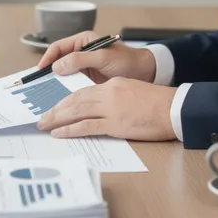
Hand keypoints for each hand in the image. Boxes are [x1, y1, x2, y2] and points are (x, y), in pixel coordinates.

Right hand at [36, 30, 156, 84]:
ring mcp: (83, 67)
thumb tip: (58, 65)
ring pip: (63, 75)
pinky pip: (72, 84)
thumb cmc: (128, 61)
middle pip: (58, 62)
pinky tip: (61, 99)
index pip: (58, 47)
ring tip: (46, 93)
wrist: (145, 74)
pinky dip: (65, 91)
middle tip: (38, 84)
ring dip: (55, 83)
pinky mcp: (87, 80)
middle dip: (48, 72)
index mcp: (83, 41)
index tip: (41, 70)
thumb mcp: (104, 57)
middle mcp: (80, 53)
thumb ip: (80, 59)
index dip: (47, 58)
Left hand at [36, 78, 177, 140]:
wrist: (174, 108)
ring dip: (57, 118)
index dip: (66, 100)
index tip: (55, 106)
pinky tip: (59, 133)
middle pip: (75, 100)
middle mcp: (108, 94)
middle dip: (56, 109)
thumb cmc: (158, 103)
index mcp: (112, 85)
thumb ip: (115, 97)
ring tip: (44, 125)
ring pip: (76, 111)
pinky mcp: (115, 123)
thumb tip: (99, 108)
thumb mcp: (133, 91)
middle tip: (42, 117)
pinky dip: (70, 129)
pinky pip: (86, 126)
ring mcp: (111, 108)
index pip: (83, 91)